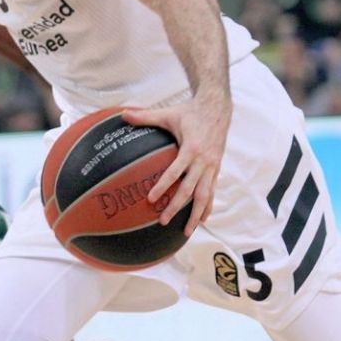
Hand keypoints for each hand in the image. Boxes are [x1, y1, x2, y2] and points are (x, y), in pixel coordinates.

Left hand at [123, 94, 232, 237]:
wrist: (217, 109)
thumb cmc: (189, 112)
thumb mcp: (168, 113)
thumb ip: (145, 116)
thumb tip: (123, 114)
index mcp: (191, 148)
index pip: (175, 171)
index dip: (163, 186)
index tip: (150, 199)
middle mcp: (204, 160)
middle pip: (190, 189)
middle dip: (177, 207)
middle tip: (162, 221)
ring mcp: (212, 166)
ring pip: (205, 195)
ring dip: (196, 214)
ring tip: (186, 231)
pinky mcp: (217, 168)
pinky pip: (213, 191)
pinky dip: (208, 207)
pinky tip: (202, 220)